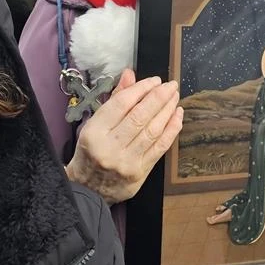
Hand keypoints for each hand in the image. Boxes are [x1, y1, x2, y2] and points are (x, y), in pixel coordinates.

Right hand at [65, 69, 182, 204]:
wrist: (87, 189)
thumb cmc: (91, 150)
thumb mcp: (95, 122)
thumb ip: (115, 98)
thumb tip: (130, 75)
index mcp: (95, 132)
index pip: (122, 104)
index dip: (141, 89)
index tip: (155, 80)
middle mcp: (110, 147)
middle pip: (140, 116)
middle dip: (159, 97)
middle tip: (171, 85)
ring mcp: (126, 162)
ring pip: (152, 131)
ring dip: (167, 111)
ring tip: (175, 97)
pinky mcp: (139, 173)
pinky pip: (160, 147)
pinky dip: (171, 129)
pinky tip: (177, 116)